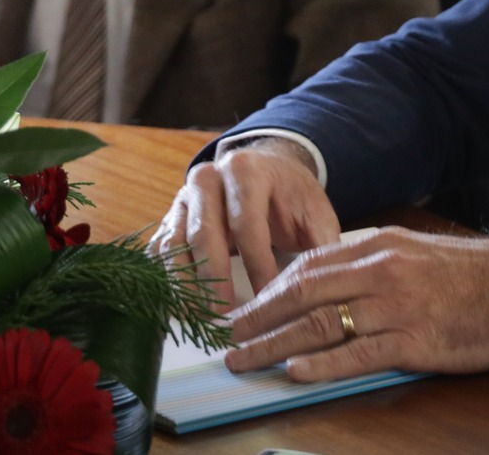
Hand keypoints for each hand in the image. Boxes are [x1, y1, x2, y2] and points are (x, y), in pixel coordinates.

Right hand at [149, 137, 339, 311]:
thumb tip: (327, 286)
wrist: (265, 170)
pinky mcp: (170, 218)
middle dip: (214, 279)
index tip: (268, 300)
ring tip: (200, 318)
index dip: (257, 264)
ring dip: (186, 284)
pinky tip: (183, 307)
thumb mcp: (315, 211)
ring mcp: (183, 198)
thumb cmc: (291, 196)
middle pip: (204, 232)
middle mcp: (207, 178)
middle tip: (225, 317)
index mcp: (246, 170)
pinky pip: (161, 251)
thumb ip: (322, 243)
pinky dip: (169, 280)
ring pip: (176, 243)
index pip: (247, 223)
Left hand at [225, 227, 488, 381]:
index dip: (268, 288)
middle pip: (302, 293)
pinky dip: (323, 362)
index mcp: (377, 247)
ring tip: (245, 359)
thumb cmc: (472, 275)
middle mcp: (380, 271)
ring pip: (320, 324)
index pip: (306, 266)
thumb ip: (372, 265)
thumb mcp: (415, 253)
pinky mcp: (415, 340)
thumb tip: (328, 284)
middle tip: (227, 336)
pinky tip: (296, 370)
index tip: (243, 307)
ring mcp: (396, 306)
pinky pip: (358, 352)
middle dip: (258, 315)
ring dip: (274, 343)